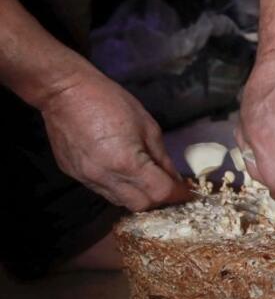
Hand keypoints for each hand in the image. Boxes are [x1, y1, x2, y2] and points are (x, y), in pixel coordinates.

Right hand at [40, 74, 189, 211]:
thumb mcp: (147, 126)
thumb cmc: (109, 102)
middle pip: (140, 205)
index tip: (186, 191)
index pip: (160, 192)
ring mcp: (87, 178)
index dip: (177, 193)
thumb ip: (161, 157)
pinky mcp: (75, 176)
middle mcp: (105, 177)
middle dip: (158, 198)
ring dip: (136, 195)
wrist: (65, 93)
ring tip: (145, 179)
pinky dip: (118, 188)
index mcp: (127, 162)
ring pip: (120, 201)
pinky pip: (102, 191)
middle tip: (166, 185)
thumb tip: (173, 177)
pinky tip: (122, 173)